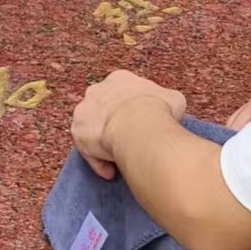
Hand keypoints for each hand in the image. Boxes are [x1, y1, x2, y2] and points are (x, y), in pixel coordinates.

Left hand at [72, 71, 186, 179]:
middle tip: (128, 138)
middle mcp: (97, 91)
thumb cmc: (158, 109)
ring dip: (103, 144)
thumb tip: (168, 110)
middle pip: (102, 108)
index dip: (132, 107)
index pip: (122, 92)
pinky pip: (88, 150)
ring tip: (120, 158)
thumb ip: (165, 101)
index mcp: (120, 78)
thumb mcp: (173, 98)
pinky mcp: (77, 133)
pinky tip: (112, 171)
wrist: (139, 125)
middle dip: (112, 122)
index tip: (140, 119)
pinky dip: (99, 161)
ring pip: (92, 130)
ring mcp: (83, 112)